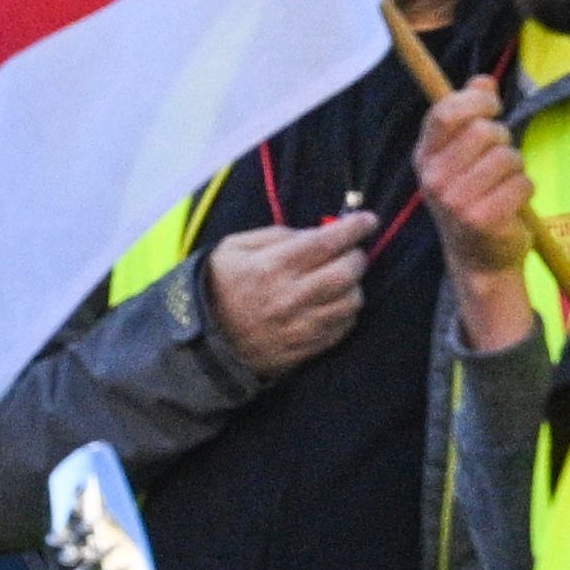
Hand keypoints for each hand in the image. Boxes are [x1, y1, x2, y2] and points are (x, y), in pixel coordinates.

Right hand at [202, 214, 373, 377]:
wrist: (202, 339)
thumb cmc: (219, 286)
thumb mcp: (235, 247)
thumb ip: (277, 235)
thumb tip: (317, 233)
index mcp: (271, 266)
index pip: (327, 242)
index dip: (354, 227)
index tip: (367, 220)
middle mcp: (290, 296)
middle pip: (347, 273)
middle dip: (357, 257)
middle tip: (351, 252)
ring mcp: (299, 326)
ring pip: (351, 302)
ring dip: (353, 287)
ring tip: (340, 281)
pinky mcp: (304, 349)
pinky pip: (342, 328)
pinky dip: (345, 312)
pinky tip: (332, 304)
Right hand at [417, 79, 543, 350]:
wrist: (479, 259)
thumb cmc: (473, 199)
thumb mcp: (462, 157)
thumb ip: (469, 116)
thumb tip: (483, 80)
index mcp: (425, 157)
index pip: (446, 112)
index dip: (476, 100)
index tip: (492, 106)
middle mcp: (434, 178)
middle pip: (485, 131)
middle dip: (504, 141)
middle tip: (499, 162)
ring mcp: (456, 201)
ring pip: (508, 157)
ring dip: (517, 169)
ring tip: (504, 186)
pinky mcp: (484, 218)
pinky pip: (522, 183)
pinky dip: (525, 191)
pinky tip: (512, 206)